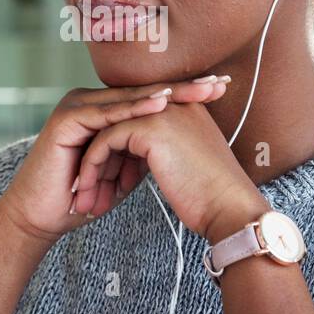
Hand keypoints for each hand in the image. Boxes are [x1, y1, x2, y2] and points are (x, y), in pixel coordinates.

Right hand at [0, 77, 229, 245]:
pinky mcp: (66, 119)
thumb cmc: (82, 198)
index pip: (149, 100)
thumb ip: (144, 152)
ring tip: (196, 91)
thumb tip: (176, 144)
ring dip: (164, 94)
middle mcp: (89, 102)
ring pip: (128, 98)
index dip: (183, 95)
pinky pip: (107, 113)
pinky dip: (135, 110)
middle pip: (142, 93)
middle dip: (182, 89)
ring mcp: (76, 107)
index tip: (218, 93)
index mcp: (102, 111)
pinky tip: (161, 105)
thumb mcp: (123, 172)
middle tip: (217, 84)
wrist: (42, 218)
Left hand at [70, 85, 266, 240]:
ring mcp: (161, 112)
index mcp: (184, 108)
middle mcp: (173, 103)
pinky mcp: (150, 127)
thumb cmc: (211, 197)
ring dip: (92, 166)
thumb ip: (164, 149)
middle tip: (85, 188)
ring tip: (85, 198)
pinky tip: (90, 193)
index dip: (116, 152)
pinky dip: (93, 167)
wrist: (228, 209)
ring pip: (107, 131)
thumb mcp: (185, 162)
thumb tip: (137, 158)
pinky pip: (106, 141)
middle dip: (99, 158)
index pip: (135, 122)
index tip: (103, 180)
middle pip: (119, 124)